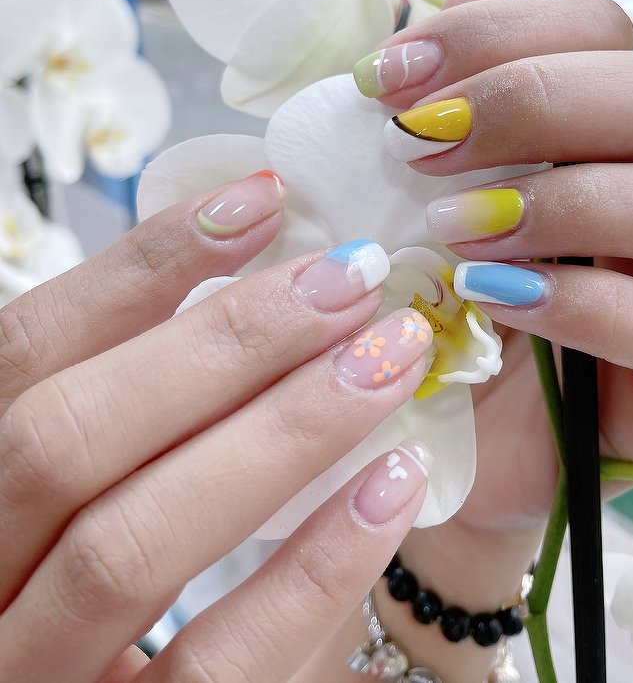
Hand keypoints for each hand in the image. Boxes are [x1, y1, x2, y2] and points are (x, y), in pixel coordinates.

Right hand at [0, 176, 431, 682]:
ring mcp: (30, 675)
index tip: (259, 198)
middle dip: (221, 342)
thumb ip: (134, 397)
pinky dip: (310, 570)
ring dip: (279, 432)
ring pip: (130, 545)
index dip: (137, 265)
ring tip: (390, 354)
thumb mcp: (79, 480)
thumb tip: (261, 272)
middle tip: (350, 276)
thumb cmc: (93, 572)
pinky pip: (215, 668)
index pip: (22, 353)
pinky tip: (394, 483)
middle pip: (67, 437)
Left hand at [360, 0, 632, 608]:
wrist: (441, 428)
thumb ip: (452, 88)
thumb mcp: (418, 185)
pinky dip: (584, 305)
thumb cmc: (434, 292)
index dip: (500, 33)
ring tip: (453, 231)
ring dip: (574, 201)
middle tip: (423, 144)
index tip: (389, 78)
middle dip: (543, 101)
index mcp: (614, 119)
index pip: (605, 28)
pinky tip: (493, 302)